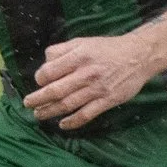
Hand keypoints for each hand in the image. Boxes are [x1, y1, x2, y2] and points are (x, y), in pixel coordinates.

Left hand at [25, 34, 158, 129]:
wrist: (139, 55)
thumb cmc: (108, 48)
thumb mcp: (83, 42)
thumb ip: (62, 50)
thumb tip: (45, 62)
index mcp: (78, 56)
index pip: (50, 71)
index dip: (40, 79)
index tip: (38, 82)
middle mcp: (86, 73)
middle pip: (56, 91)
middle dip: (38, 99)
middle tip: (28, 104)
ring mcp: (97, 89)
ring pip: (68, 104)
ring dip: (50, 111)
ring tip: (39, 115)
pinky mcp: (108, 100)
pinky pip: (87, 114)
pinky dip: (73, 121)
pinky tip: (63, 125)